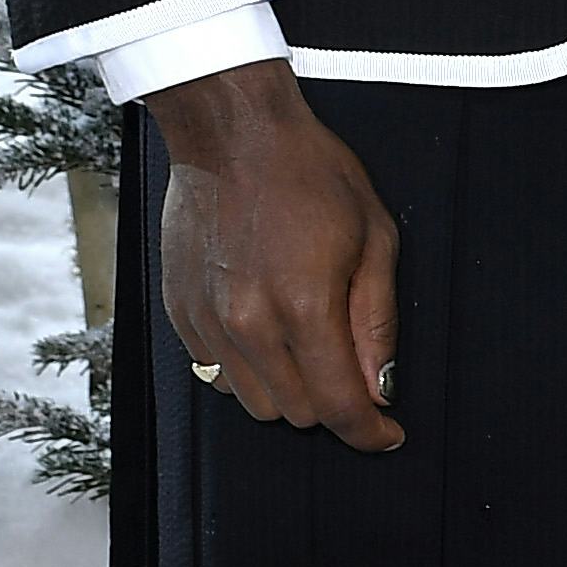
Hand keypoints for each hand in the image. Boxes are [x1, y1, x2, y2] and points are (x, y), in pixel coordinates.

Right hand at [153, 64, 402, 448]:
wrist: (230, 132)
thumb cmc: (309, 172)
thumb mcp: (374, 236)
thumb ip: (376, 321)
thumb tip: (379, 385)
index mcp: (303, 307)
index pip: (339, 407)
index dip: (369, 432)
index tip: (386, 434)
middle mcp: (248, 325)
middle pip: (296, 414)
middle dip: (332, 403)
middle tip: (350, 367)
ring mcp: (207, 321)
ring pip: (253, 403)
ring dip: (288, 390)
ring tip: (304, 343)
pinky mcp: (180, 312)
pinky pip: (215, 372)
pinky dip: (246, 367)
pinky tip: (265, 328)